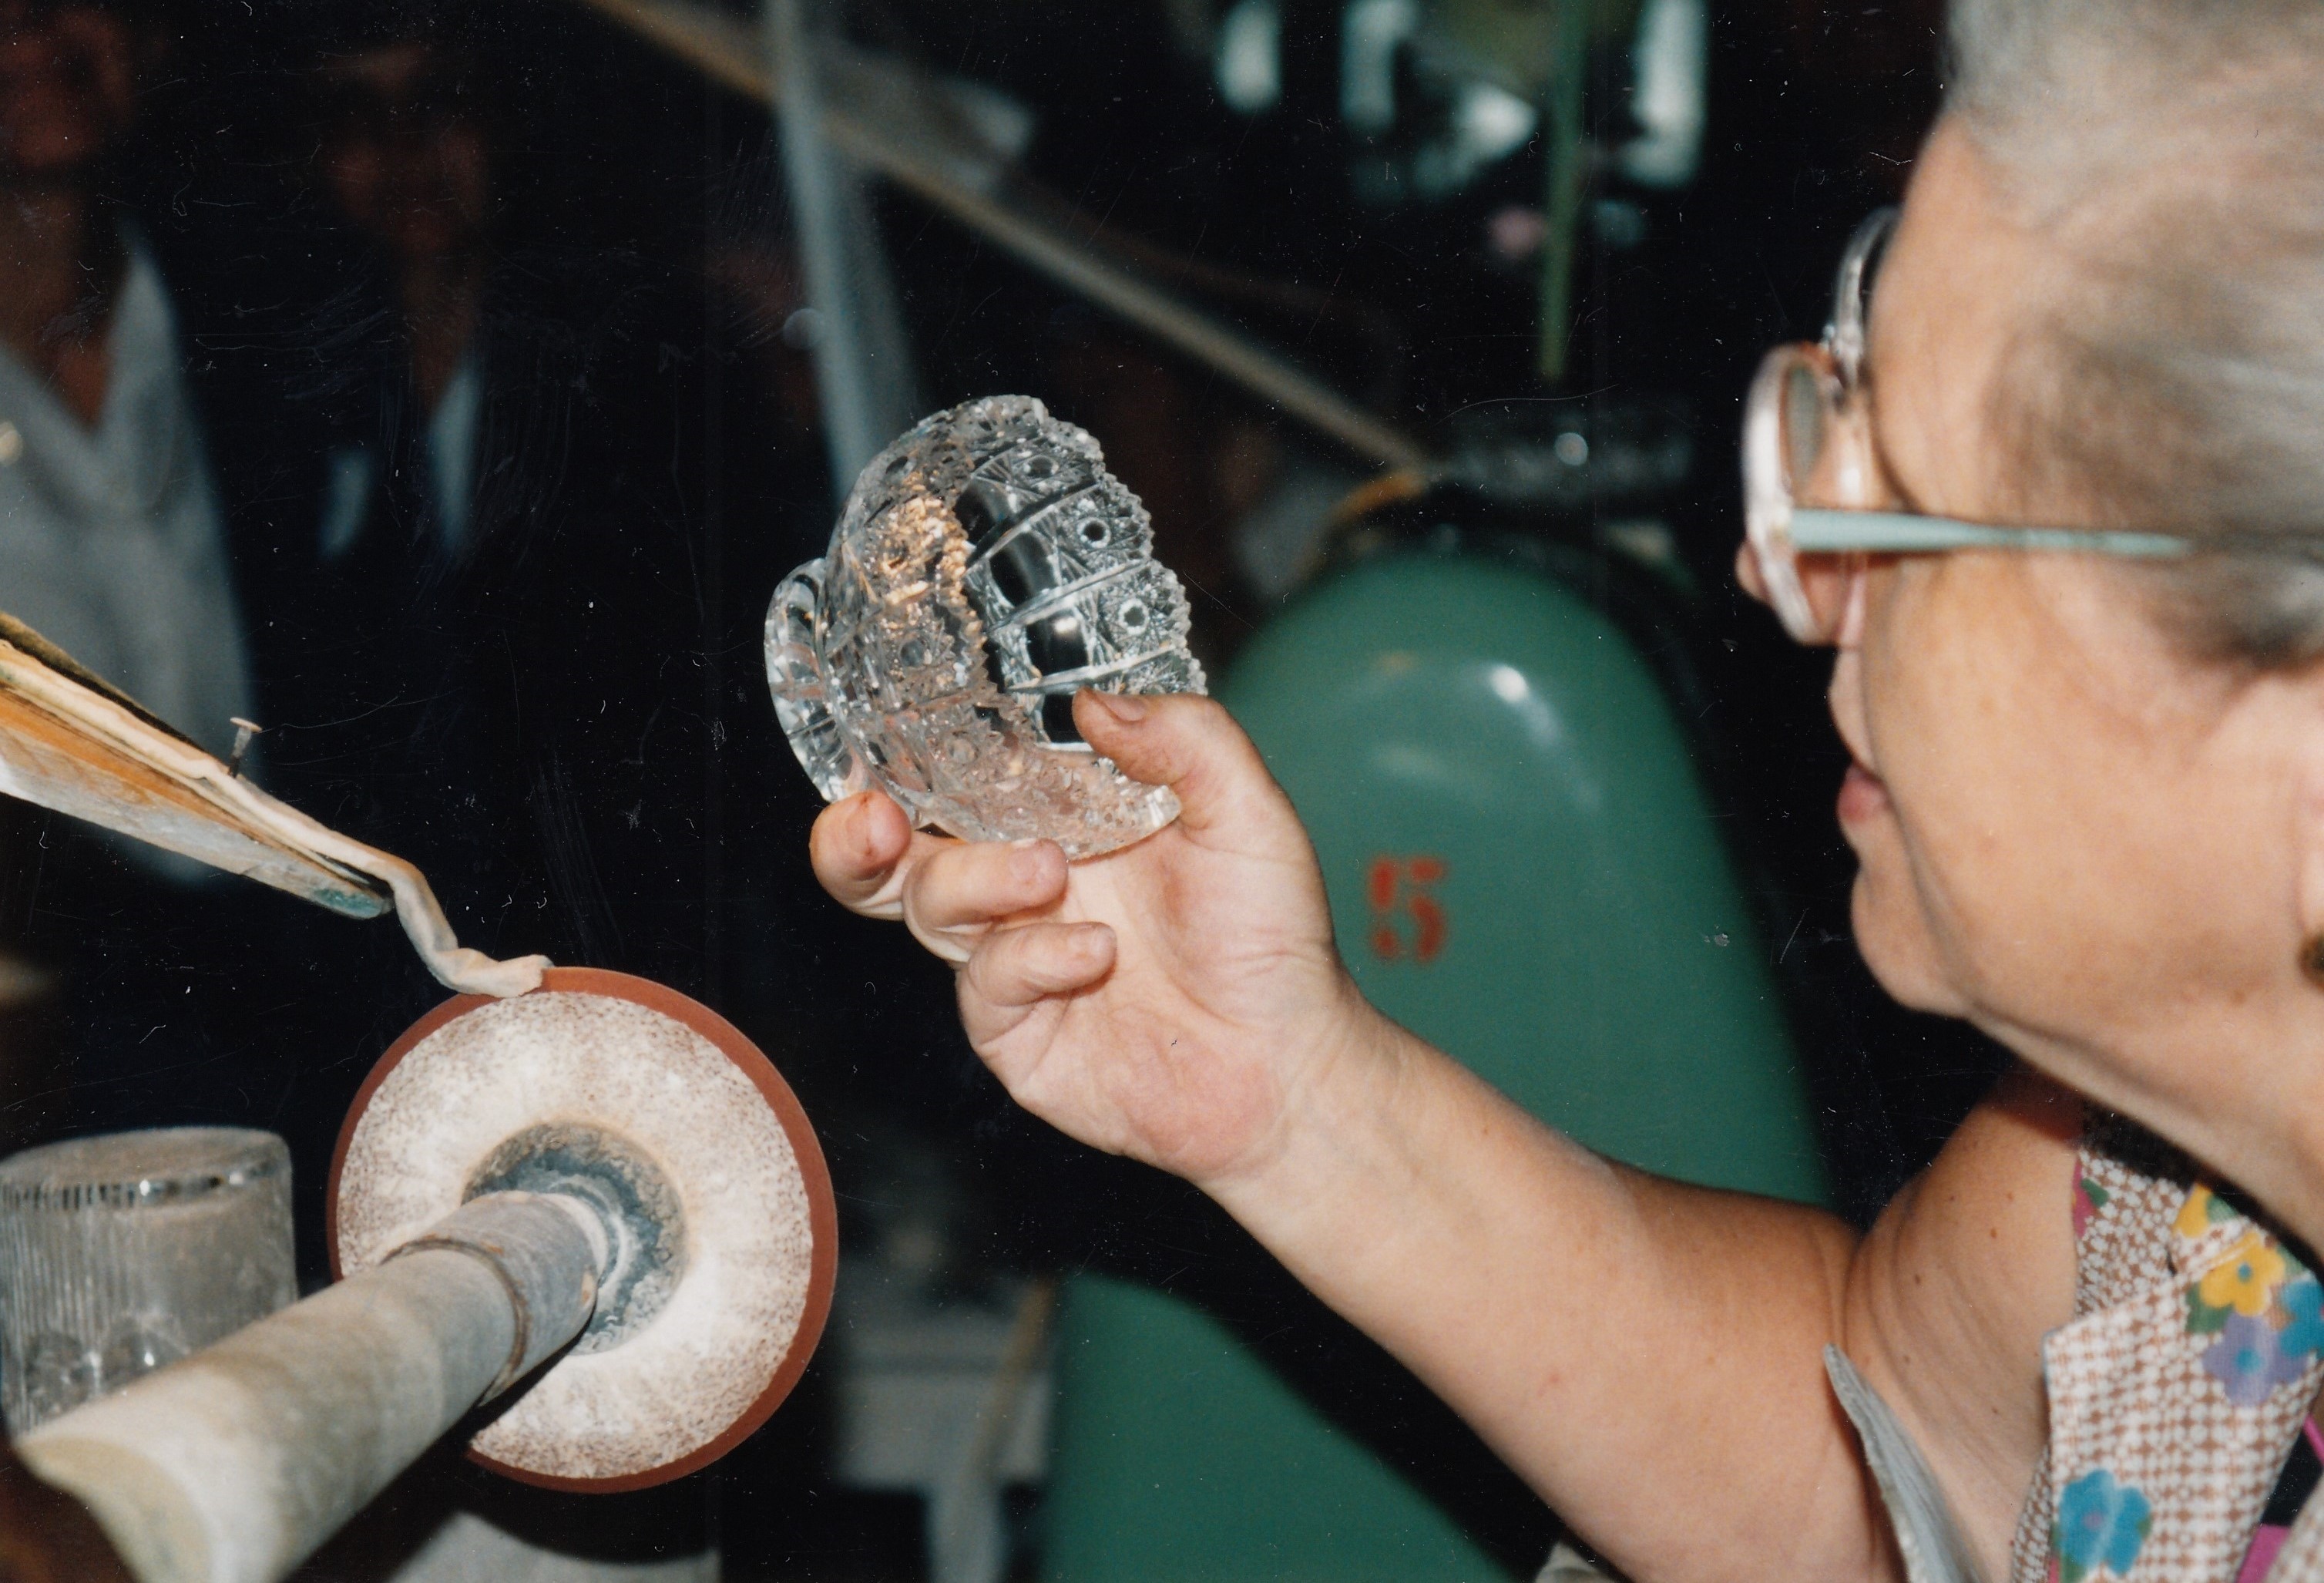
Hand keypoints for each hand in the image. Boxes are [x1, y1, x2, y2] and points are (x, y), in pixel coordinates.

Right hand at [810, 691, 1390, 1186]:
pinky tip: (1095, 957)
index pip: (964, 776)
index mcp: (1064, 821)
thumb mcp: (1249, 814)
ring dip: (975, 878)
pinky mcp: (1015, 1032)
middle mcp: (1022, 886)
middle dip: (853, 834)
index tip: (890, 731)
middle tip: (872, 819)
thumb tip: (1095, 702)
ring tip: (1048, 873)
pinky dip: (1032, 957)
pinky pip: (985, 984)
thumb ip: (1187, 742)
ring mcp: (1012, 960)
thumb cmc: (1271, 938)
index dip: (912, 753)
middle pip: (897, 854)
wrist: (1288, 1064)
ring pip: (930, 906)